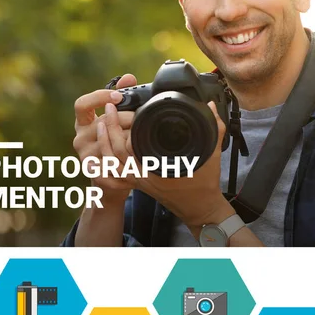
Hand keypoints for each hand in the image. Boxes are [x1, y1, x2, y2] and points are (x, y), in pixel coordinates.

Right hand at [72, 73, 136, 203]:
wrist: (109, 180)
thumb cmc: (112, 143)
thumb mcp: (112, 119)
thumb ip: (119, 97)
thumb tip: (128, 77)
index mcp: (82, 122)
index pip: (81, 104)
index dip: (98, 97)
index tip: (118, 97)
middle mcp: (80, 138)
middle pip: (103, 123)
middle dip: (126, 120)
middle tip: (142, 119)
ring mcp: (85, 156)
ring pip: (110, 143)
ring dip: (129, 139)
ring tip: (144, 138)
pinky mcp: (94, 172)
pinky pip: (114, 162)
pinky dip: (128, 158)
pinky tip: (139, 156)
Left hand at [101, 98, 234, 234]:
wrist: (201, 208)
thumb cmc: (205, 185)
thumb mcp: (212, 154)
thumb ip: (214, 128)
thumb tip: (211, 106)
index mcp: (157, 167)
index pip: (131, 145)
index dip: (123, 127)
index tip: (121, 109)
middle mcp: (144, 175)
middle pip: (116, 152)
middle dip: (109, 129)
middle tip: (109, 110)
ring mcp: (140, 181)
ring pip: (113, 163)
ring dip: (104, 143)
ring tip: (101, 124)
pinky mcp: (139, 184)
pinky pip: (116, 173)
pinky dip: (106, 164)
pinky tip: (100, 153)